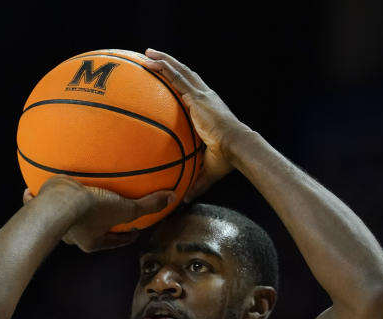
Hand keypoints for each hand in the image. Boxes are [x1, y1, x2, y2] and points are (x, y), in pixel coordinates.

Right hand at [24, 178, 174, 252]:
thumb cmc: (91, 211)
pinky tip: (35, 189)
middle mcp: (73, 235)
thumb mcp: (126, 208)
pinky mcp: (40, 207)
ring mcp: (55, 223)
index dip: (125, 237)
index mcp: (93, 240)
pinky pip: (38, 203)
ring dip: (69, 212)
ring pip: (64, 219)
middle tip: (104, 215)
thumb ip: (148, 205)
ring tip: (74, 201)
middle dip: (96, 225)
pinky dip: (37, 198)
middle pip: (89, 231)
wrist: (58, 204)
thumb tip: (172, 198)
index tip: (133, 232)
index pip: (114, 241)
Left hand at [142, 49, 252, 200]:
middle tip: (154, 59)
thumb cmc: (226, 159)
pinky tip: (149, 61)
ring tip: (147, 54)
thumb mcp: (206, 170)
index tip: (170, 82)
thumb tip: (183, 200)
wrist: (235, 147)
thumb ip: (194, 182)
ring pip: (179, 71)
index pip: (192, 94)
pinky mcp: (196, 95)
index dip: (181, 85)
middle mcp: (205, 98)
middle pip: (185, 76)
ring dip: (163, 61)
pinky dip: (163, 67)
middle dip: (170, 66)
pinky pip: (175, 77)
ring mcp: (201, 94)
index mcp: (208, 111)